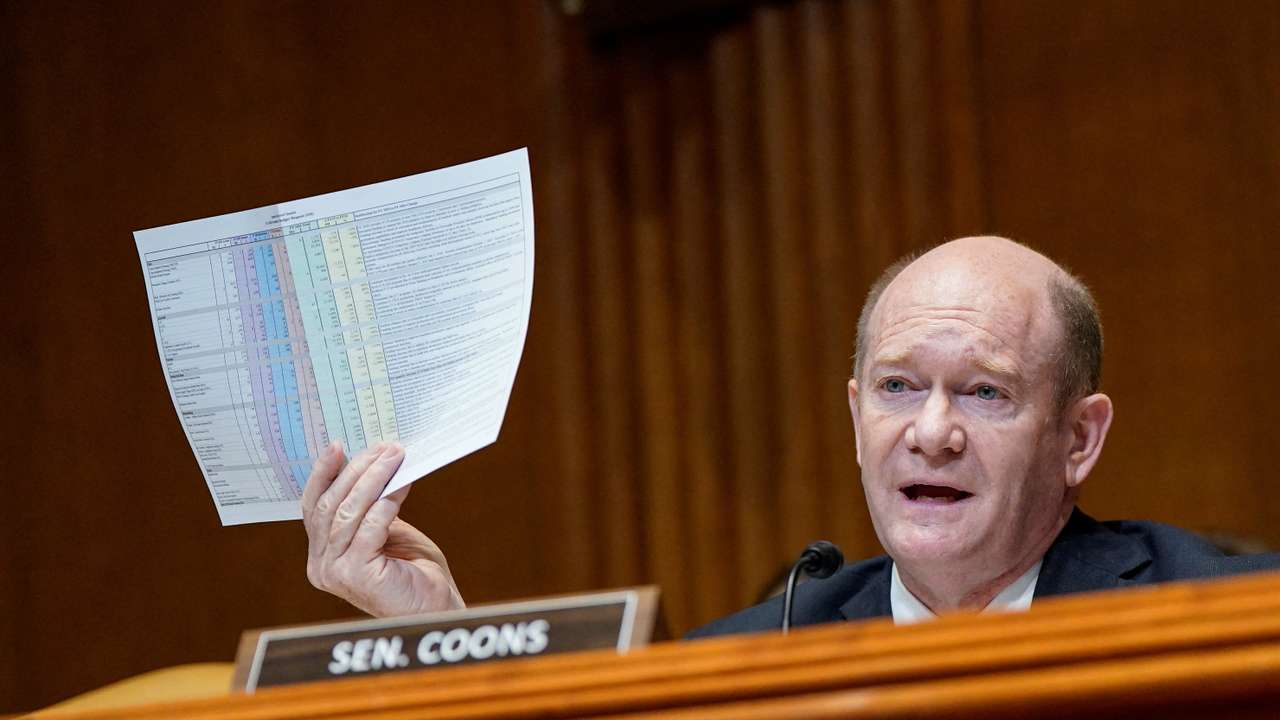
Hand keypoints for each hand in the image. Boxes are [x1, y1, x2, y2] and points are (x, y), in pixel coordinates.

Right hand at [302, 441, 465, 616]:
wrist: (435, 606)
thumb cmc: (412, 570)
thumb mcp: (384, 529)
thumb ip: (368, 505)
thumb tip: (371, 460)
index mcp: (321, 554)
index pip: (312, 507)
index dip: (322, 474)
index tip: (337, 446)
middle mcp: (321, 565)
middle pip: (329, 505)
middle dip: (357, 470)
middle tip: (384, 448)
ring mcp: (336, 572)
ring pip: (348, 512)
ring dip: (373, 479)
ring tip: (395, 457)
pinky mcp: (358, 575)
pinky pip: (370, 527)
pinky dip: (385, 502)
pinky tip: (401, 485)